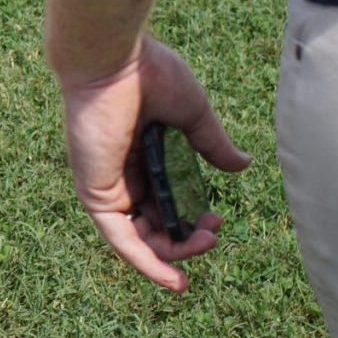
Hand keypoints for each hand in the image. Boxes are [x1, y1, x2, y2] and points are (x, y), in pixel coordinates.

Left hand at [56, 34, 248, 290]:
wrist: (114, 58)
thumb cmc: (148, 73)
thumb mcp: (192, 116)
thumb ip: (212, 145)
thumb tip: (242, 166)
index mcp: (141, 153)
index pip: (164, 200)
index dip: (190, 219)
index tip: (217, 220)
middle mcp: (121, 173)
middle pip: (153, 222)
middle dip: (185, 237)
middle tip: (213, 233)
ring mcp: (105, 184)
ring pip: (139, 236)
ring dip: (172, 251)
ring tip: (204, 245)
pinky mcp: (94, 191)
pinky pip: (119, 237)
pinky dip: (144, 260)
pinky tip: (171, 278)